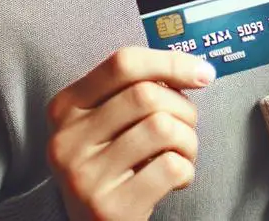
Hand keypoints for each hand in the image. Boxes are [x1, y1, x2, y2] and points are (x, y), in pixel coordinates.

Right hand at [46, 47, 215, 219]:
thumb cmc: (113, 166)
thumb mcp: (107, 125)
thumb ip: (134, 92)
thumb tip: (195, 70)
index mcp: (66, 107)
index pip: (123, 64)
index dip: (170, 62)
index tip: (203, 73)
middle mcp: (67, 139)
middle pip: (147, 95)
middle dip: (183, 108)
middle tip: (187, 127)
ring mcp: (84, 175)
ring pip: (162, 128)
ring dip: (188, 141)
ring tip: (182, 155)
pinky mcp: (108, 207)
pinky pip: (170, 166)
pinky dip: (186, 169)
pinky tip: (175, 180)